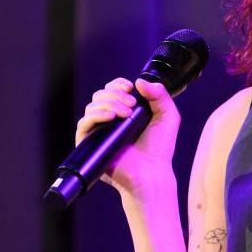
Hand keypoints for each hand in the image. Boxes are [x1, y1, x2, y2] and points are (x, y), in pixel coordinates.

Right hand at [75, 77, 180, 198]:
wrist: (151, 171)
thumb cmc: (159, 147)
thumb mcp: (167, 115)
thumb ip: (159, 94)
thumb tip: (139, 81)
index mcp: (125, 112)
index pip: (112, 90)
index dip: (118, 84)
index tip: (130, 87)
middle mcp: (110, 120)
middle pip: (101, 95)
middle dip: (116, 94)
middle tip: (132, 104)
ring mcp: (99, 132)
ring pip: (92, 106)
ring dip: (109, 103)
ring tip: (127, 113)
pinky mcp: (90, 144)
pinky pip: (83, 123)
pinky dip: (96, 115)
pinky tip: (111, 117)